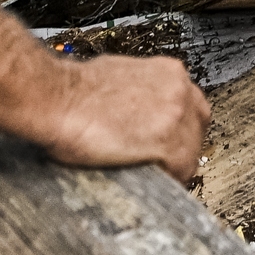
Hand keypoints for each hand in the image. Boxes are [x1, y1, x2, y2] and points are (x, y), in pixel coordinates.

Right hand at [38, 54, 211, 179]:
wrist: (58, 99)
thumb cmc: (76, 90)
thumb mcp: (120, 77)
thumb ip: (141, 92)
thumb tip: (140, 110)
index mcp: (170, 72)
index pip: (189, 108)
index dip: (177, 130)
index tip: (164, 142)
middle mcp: (180, 90)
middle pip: (196, 129)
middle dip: (179, 147)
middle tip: (156, 160)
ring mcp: (178, 117)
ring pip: (191, 152)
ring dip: (172, 166)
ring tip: (148, 174)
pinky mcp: (170, 143)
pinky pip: (181, 172)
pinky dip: (168, 182)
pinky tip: (148, 182)